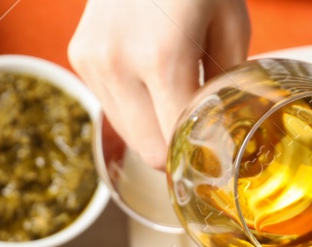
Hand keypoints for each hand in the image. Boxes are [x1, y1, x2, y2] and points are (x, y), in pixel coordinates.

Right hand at [68, 0, 250, 167]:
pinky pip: (113, 104)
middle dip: (176, 148)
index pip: (176, 141)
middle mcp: (117, 64)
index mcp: (161, 59)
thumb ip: (228, 83)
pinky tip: (152, 76)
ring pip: (127, 133)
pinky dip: (135, 104)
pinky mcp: (80, 55)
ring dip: (154, 127)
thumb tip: (228, 128)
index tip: (219, 156)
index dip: (199, 153)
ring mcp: (92, 60)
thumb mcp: (231, 24)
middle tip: (202, 134)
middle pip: (148, 149)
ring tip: (177, 97)